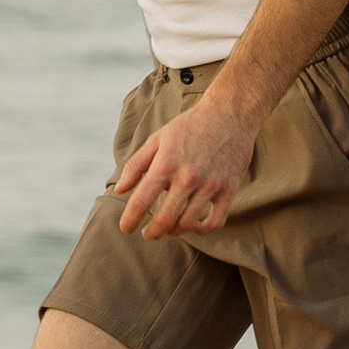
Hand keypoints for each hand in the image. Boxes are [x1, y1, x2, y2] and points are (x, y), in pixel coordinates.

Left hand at [115, 91, 254, 239]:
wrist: (229, 114)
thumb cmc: (188, 127)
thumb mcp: (157, 140)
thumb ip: (136, 166)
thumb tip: (120, 190)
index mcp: (165, 163)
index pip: (141, 200)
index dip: (130, 220)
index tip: (126, 228)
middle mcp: (187, 176)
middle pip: (165, 219)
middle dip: (152, 233)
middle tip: (147, 234)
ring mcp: (210, 184)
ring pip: (188, 223)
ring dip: (174, 231)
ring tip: (169, 228)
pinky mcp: (229, 189)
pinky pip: (216, 222)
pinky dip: (203, 231)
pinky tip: (194, 227)